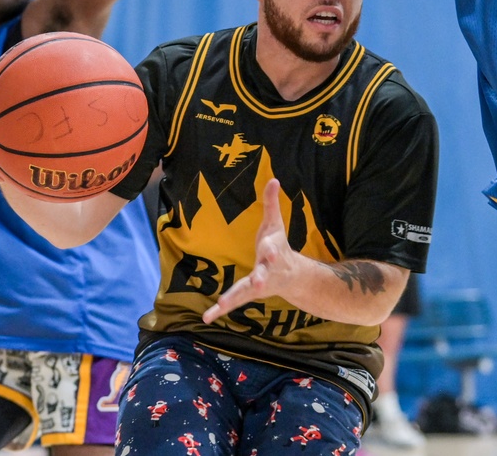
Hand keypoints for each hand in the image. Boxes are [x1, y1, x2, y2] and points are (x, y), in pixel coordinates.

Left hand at [202, 179, 302, 323]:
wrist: (290, 275)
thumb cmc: (278, 245)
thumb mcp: (275, 223)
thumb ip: (272, 202)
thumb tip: (274, 178)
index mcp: (272, 252)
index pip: (271, 249)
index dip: (271, 250)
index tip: (271, 252)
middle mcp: (266, 270)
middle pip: (262, 274)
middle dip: (260, 278)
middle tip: (258, 282)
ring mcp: (257, 285)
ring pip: (244, 292)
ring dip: (233, 299)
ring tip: (220, 306)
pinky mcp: (248, 294)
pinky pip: (233, 303)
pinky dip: (219, 311)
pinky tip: (206, 318)